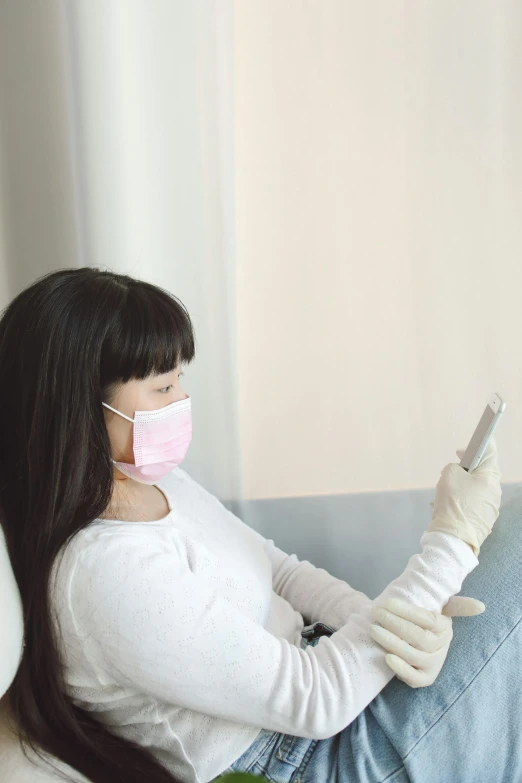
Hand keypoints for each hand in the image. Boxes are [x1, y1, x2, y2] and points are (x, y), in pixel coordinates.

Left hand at [369, 595, 484, 687]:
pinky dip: (400, 668)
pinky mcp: (424, 679)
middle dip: (394, 623)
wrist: (416, 640)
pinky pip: (413, 677)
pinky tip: (386, 657)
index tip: (387, 602)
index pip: (426, 619)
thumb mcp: (439, 609)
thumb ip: (456, 605)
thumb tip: (481, 606)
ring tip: (374, 629)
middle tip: (375, 612)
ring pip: (412, 654)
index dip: (406, 611)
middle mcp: (441, 647)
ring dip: (391, 641)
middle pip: (418, 637)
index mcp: (444, 628)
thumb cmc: (423, 621)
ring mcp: (433, 664)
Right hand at [427, 437, 501, 557]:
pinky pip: (475, 503)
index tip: (464, 448)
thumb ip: (454, 467)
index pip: (489, 451)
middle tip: (450, 473)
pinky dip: (464, 500)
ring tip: (447, 491)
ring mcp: (491, 508)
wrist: (453, 539)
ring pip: (477, 489)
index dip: (478, 443)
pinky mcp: (485, 521)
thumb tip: (459, 472)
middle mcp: (495, 491)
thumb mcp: (448, 475)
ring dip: (464, 486)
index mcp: (490, 477)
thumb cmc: (453, 502)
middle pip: (482, 472)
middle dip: (465, 469)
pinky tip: (452, 506)